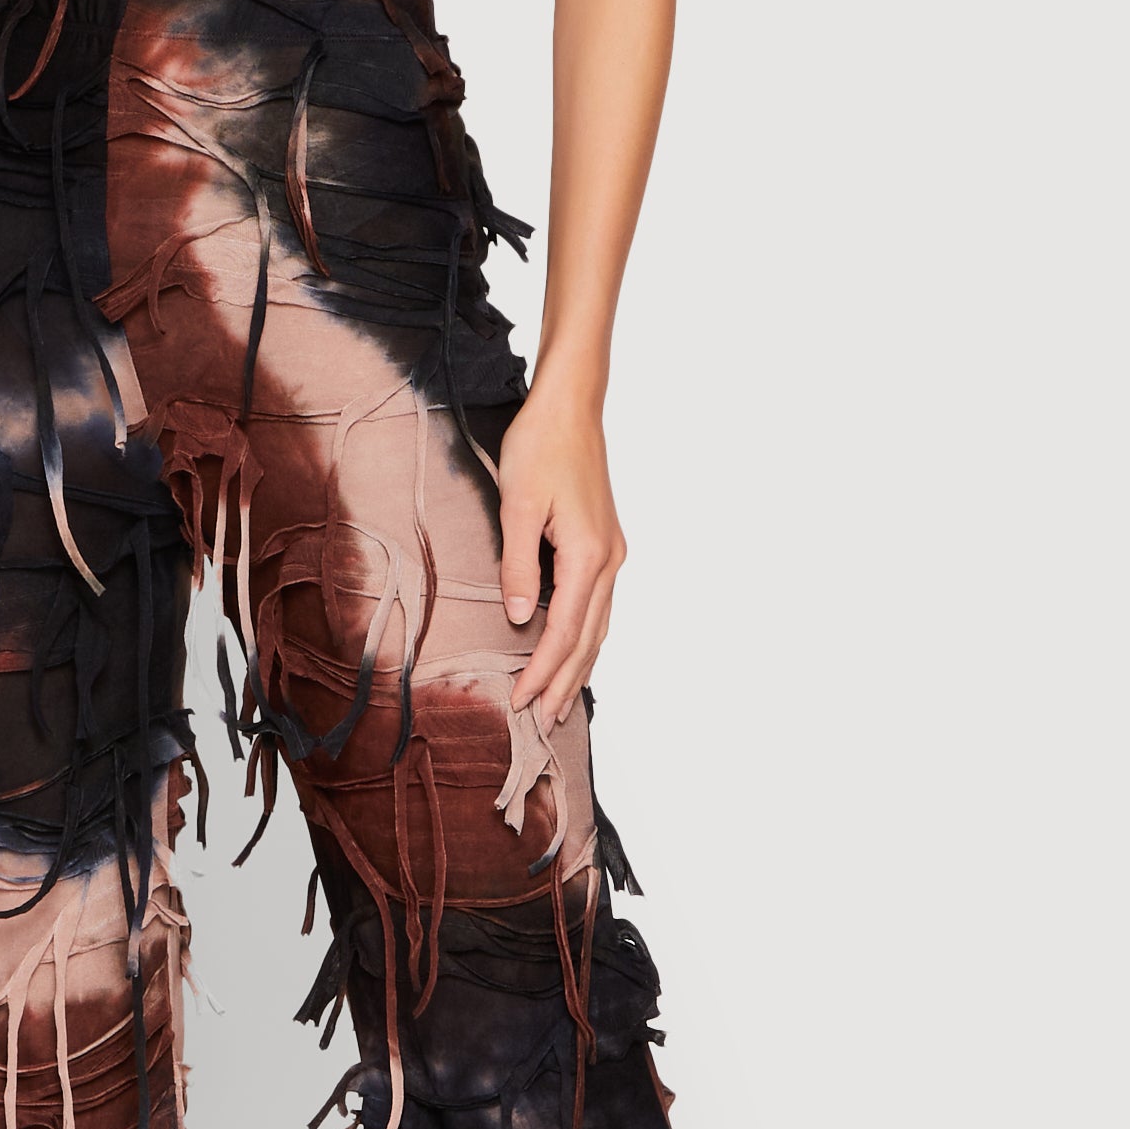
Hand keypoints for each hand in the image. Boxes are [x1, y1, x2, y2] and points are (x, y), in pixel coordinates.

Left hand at [497, 375, 627, 730]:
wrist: (570, 407)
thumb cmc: (540, 448)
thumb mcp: (517, 506)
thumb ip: (518, 566)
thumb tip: (520, 619)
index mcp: (588, 555)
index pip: (564, 631)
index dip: (543, 671)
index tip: (521, 701)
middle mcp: (609, 561)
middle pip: (588, 638)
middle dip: (565, 682)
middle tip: (543, 721)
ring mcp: (612, 554)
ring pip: (598, 626)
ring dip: (579, 666)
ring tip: (561, 702)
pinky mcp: (605, 545)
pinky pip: (598, 605)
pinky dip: (586, 637)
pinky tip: (574, 652)